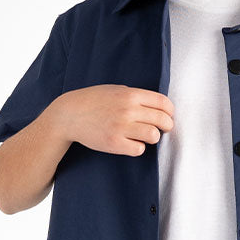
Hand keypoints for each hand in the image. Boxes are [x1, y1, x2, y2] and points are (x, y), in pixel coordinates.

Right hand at [54, 85, 174, 156]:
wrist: (70, 115)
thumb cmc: (93, 101)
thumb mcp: (115, 90)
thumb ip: (136, 96)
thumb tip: (157, 106)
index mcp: (130, 95)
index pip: (162, 102)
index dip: (170, 111)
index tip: (168, 115)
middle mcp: (128, 110)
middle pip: (162, 120)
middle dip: (166, 126)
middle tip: (162, 129)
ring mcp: (121, 127)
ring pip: (153, 136)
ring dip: (152, 137)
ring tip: (144, 135)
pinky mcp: (114, 143)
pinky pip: (139, 149)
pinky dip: (138, 147)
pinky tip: (131, 143)